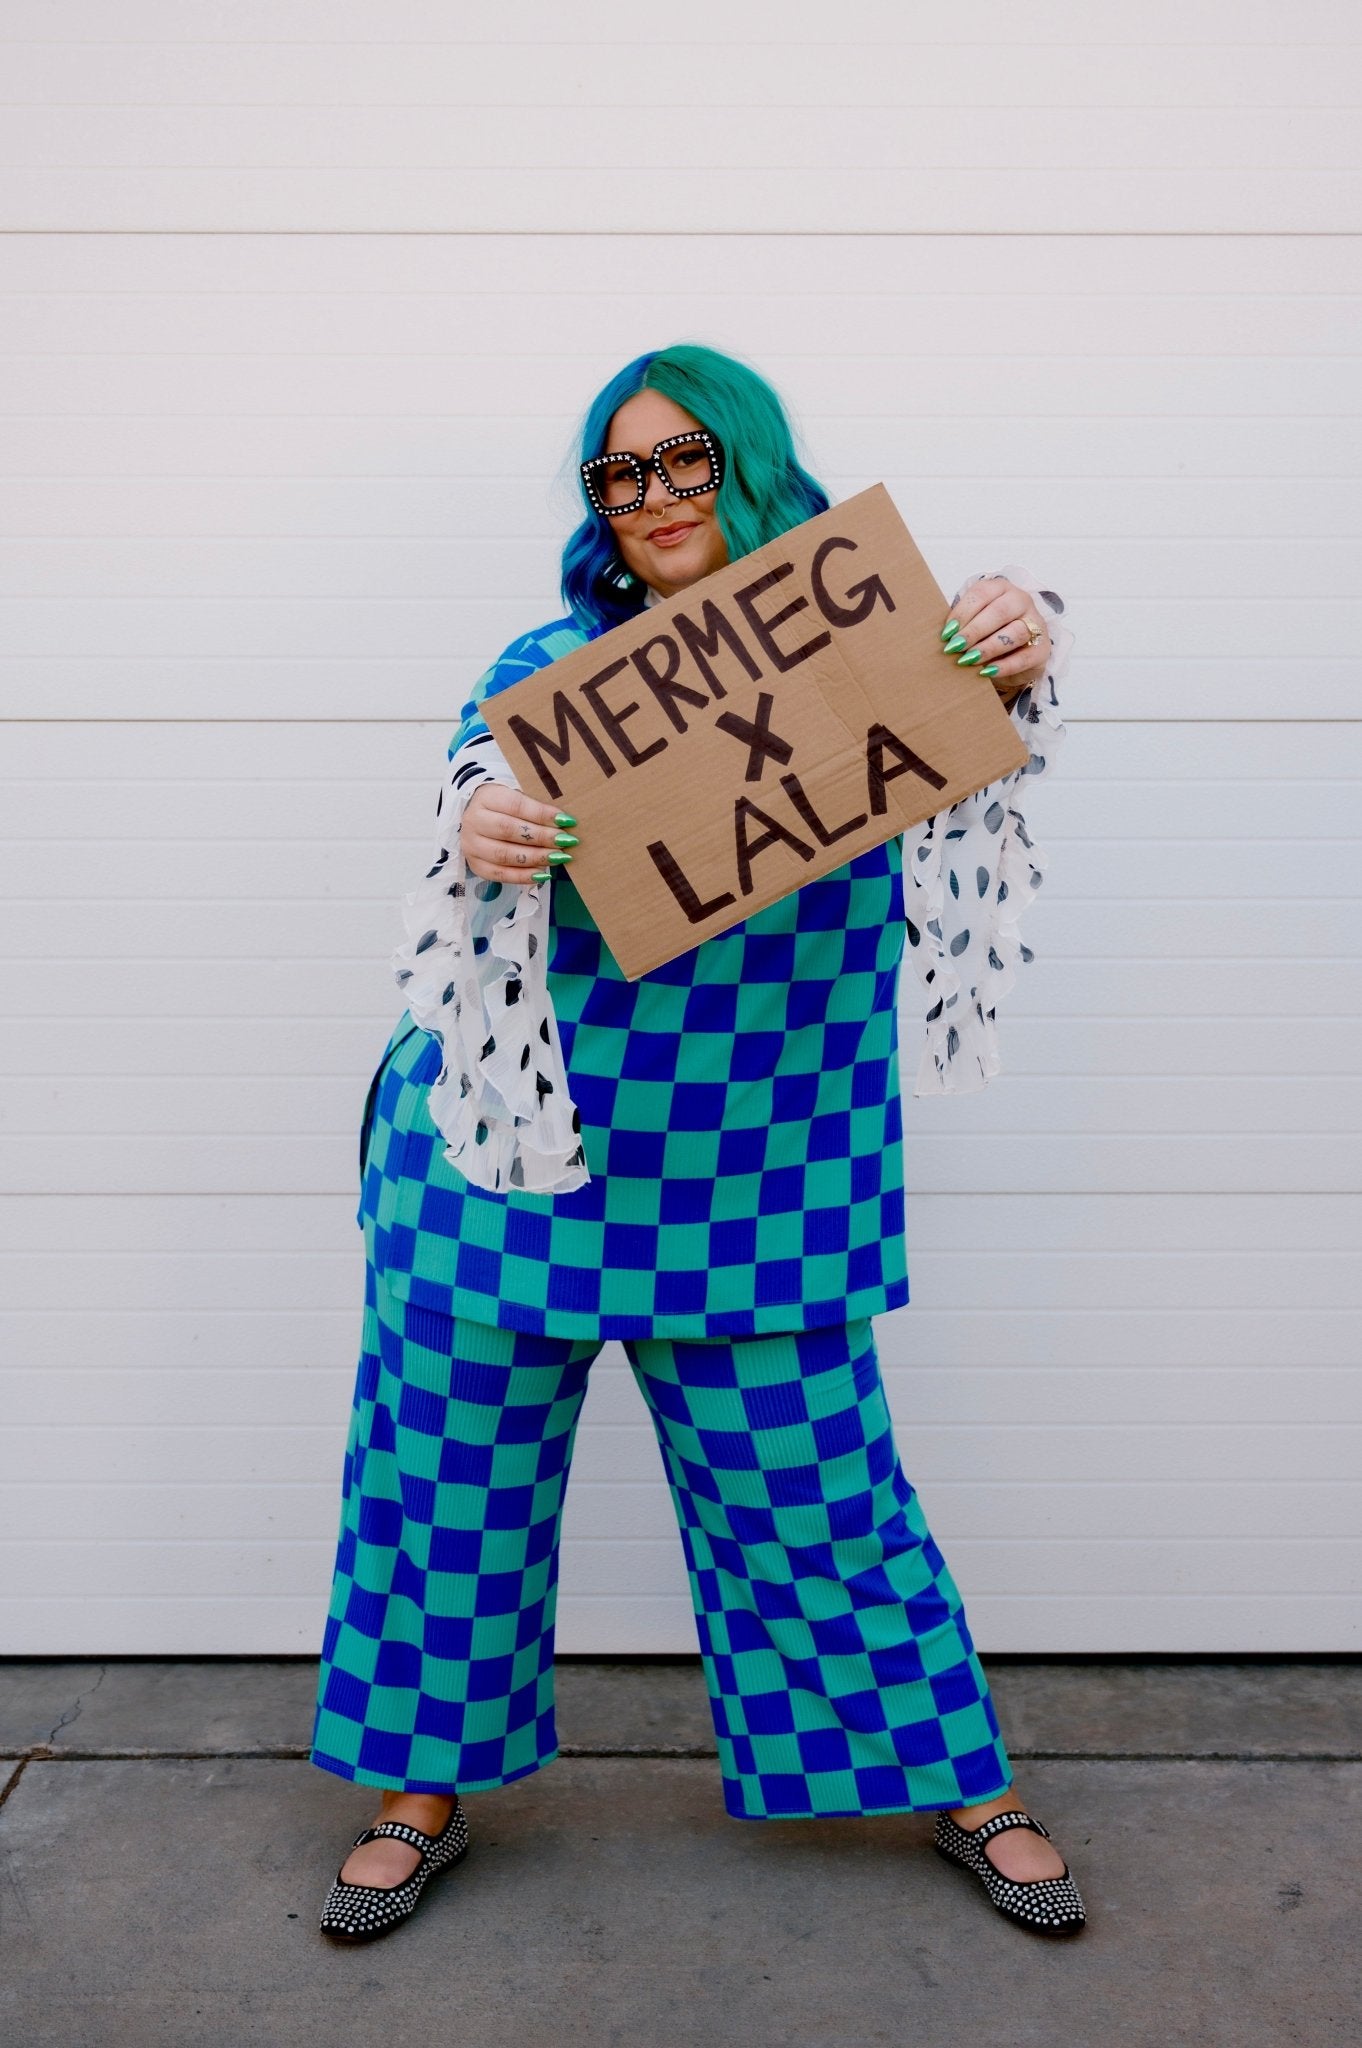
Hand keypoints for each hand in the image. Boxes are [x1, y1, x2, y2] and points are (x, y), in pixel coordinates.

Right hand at [462, 782, 576, 884]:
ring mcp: (472, 845)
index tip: (566, 820)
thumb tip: (564, 822)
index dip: (542, 814)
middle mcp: (474, 821)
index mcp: (486, 798)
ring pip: (504, 855)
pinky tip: (542, 874)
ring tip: (559, 857)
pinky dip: (523, 876)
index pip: (516, 805)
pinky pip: (500, 875)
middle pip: (509, 830)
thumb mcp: (516, 798)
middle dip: (542, 837)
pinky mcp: (476, 865)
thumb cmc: (504, 808)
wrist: (477, 820)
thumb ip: (535, 809)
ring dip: (535, 857)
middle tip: (566, 840)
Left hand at [944, 577, 1050, 697]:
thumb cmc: (988, 634)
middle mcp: (1021, 601)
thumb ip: (961, 624)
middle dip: (974, 631)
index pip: (983, 593)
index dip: (963, 612)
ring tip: (968, 660)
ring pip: (1016, 632)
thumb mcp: (974, 622)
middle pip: (1000, 611)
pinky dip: (1005, 666)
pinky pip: (1025, 657)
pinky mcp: (1042, 649)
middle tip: (954, 647)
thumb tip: (943, 636)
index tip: (946, 633)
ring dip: (988, 648)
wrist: (1014, 656)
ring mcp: (1036, 623)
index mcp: (1001, 588)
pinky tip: (986, 672)